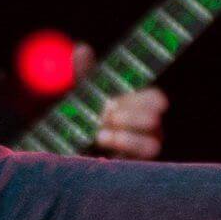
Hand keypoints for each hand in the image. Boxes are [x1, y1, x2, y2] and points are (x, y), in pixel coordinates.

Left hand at [72, 44, 167, 159]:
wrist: (65, 153)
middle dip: (133, 116)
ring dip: (128, 138)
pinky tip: (103, 149)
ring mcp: (141, 152)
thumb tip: (82, 48)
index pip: (156, 100)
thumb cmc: (79, 120)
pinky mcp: (133, 171)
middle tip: (107, 114)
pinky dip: (121, 154)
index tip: (125, 99)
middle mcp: (145, 130)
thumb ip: (83, 75)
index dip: (147, 99)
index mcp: (136, 107)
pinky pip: (139, 164)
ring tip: (99, 134)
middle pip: (155, 120)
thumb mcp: (79, 97)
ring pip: (153, 144)